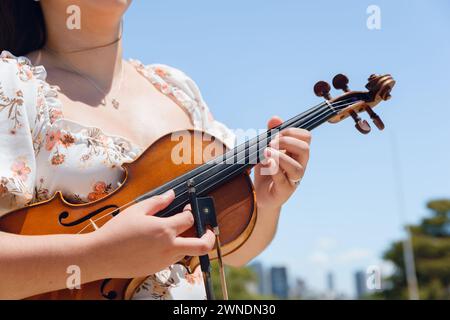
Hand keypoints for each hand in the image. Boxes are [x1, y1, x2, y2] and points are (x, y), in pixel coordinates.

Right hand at [87, 190, 214, 278]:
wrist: (100, 256)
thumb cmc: (116, 232)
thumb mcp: (137, 210)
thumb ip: (157, 202)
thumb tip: (171, 194)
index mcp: (164, 230)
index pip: (189, 220)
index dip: (191, 211)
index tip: (187, 208)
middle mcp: (168, 247)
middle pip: (202, 246)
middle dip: (209, 237)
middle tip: (207, 230)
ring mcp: (164, 261)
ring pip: (187, 253)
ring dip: (188, 243)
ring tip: (178, 234)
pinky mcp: (157, 269)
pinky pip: (173, 259)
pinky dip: (173, 250)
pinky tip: (160, 243)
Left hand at [254, 116, 310, 210]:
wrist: (261, 194)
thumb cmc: (267, 170)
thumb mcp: (267, 149)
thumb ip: (271, 134)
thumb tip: (275, 118)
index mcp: (297, 153)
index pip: (306, 137)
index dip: (292, 132)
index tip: (276, 133)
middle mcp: (300, 165)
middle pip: (305, 150)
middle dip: (287, 142)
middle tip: (271, 143)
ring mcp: (293, 179)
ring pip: (296, 168)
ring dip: (280, 157)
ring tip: (266, 153)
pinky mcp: (284, 191)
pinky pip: (283, 180)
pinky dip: (274, 170)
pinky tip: (266, 163)